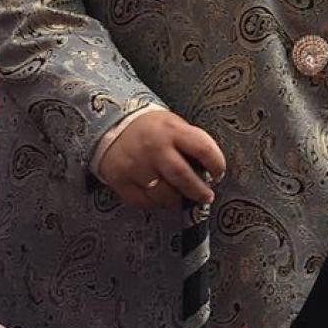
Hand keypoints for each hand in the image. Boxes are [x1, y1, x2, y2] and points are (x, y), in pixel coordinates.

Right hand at [97, 109, 224, 212]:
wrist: (109, 125)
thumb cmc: (150, 128)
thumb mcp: (174, 124)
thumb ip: (192, 143)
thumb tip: (209, 169)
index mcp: (172, 131)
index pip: (204, 150)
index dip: (217, 165)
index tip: (218, 174)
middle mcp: (154, 148)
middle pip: (183, 177)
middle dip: (199, 191)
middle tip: (206, 196)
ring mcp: (136, 166)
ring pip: (164, 195)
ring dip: (177, 200)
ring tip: (181, 197)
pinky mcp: (121, 180)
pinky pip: (144, 202)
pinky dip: (156, 203)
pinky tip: (160, 196)